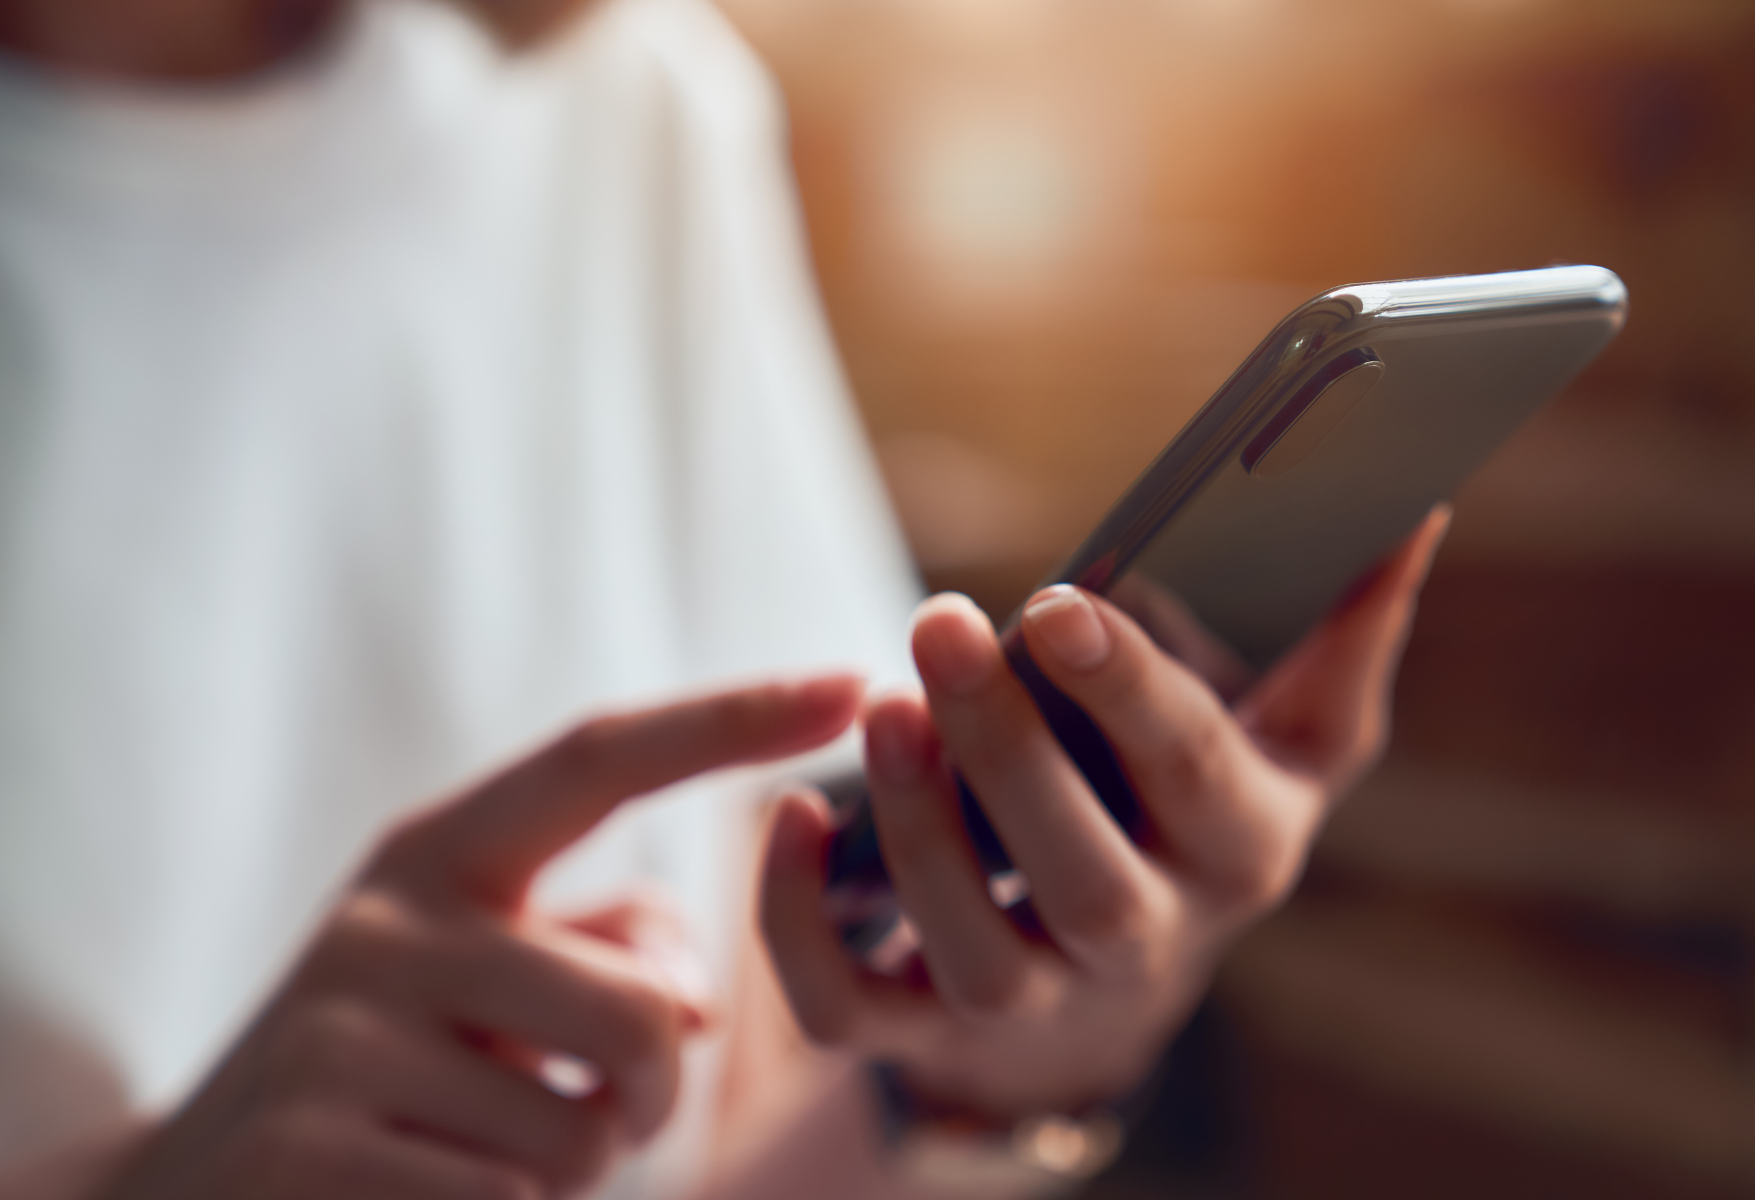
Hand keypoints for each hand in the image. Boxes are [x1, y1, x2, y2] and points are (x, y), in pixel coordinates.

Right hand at [96, 676, 862, 1199]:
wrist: (184, 1189)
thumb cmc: (388, 1067)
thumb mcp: (487, 975)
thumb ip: (609, 947)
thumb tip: (691, 999)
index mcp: (439, 853)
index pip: (601, 758)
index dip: (731, 716)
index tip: (851, 674)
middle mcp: (389, 923)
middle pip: (641, 1014)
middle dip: (656, 1096)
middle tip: (595, 1114)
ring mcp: (340, 1038)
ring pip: (586, 1134)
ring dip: (570, 1168)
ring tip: (475, 1148)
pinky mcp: (316, 1150)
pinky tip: (415, 1195)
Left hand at [761, 510, 1449, 1117]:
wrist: (1113, 982)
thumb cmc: (1198, 819)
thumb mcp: (1293, 744)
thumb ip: (1346, 636)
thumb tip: (1411, 507)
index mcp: (1240, 854)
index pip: (1193, 775)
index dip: (1128, 692)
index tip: (1059, 599)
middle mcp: (1143, 945)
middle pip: (1082, 878)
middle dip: (1008, 753)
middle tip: (940, 623)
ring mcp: (1034, 1002)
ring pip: (973, 949)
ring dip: (917, 829)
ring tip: (879, 703)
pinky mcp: (927, 1030)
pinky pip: (851, 1009)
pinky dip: (798, 926)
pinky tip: (789, 814)